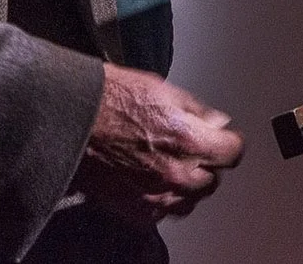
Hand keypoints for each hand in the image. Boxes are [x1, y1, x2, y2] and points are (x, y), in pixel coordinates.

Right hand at [70, 63, 243, 224]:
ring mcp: (155, 195)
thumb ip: (196, 111)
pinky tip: (153, 181)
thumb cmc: (109, 100)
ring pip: (190, 201)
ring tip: (173, 166)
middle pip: (213, 180)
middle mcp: (176, 173)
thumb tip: (216, 122)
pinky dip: (163, 200)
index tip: (223, 139)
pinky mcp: (134, 209)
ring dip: (188, 186)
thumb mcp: (163, 90)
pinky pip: (162, 212)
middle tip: (194, 150)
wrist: (69, 119)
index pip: (232, 152)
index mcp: (189, 140)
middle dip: (208, 164)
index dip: (228, 142)